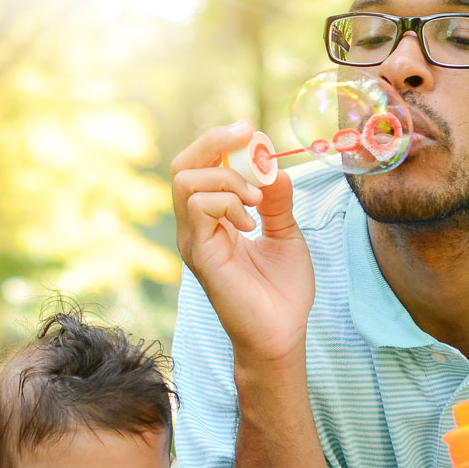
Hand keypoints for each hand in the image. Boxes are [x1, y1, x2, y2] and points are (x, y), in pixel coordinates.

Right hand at [171, 120, 313, 363]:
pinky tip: (250, 223)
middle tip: (248, 137)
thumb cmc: (283, 292)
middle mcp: (196, 227)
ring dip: (227, 178)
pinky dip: (228, 202)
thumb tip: (273, 167)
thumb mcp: (285, 233)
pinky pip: (199, 207)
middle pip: (183, 165)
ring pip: (186, 181)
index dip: (221, 142)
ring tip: (255, 201)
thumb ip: (276, 201)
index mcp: (213, 220)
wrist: (281, 334)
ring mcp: (194, 240)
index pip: (200, 167)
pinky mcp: (199, 255)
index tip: (252, 133)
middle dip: (214, 142)